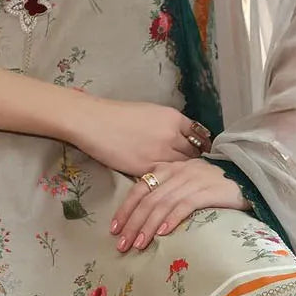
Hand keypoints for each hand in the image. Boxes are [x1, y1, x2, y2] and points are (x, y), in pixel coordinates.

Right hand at [66, 96, 211, 177]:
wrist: (94, 122)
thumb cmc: (118, 114)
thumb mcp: (151, 111)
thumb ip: (168, 124)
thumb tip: (180, 136)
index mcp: (173, 118)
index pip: (199, 135)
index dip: (201, 145)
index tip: (201, 152)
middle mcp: (171, 136)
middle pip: (194, 154)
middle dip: (195, 161)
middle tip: (195, 170)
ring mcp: (160, 153)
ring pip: (182, 168)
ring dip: (183, 174)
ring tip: (183, 179)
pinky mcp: (146, 169)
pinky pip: (164, 177)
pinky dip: (168, 180)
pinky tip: (168, 183)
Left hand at [110, 158, 251, 252]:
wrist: (248, 179)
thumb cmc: (215, 187)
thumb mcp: (186, 184)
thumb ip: (168, 193)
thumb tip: (145, 219)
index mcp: (169, 169)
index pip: (140, 188)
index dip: (125, 209)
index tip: (114, 228)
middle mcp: (178, 172)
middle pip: (148, 199)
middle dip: (133, 223)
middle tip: (122, 244)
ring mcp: (193, 180)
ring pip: (163, 204)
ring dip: (148, 226)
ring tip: (138, 244)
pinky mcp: (208, 190)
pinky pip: (185, 205)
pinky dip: (171, 219)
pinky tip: (162, 234)